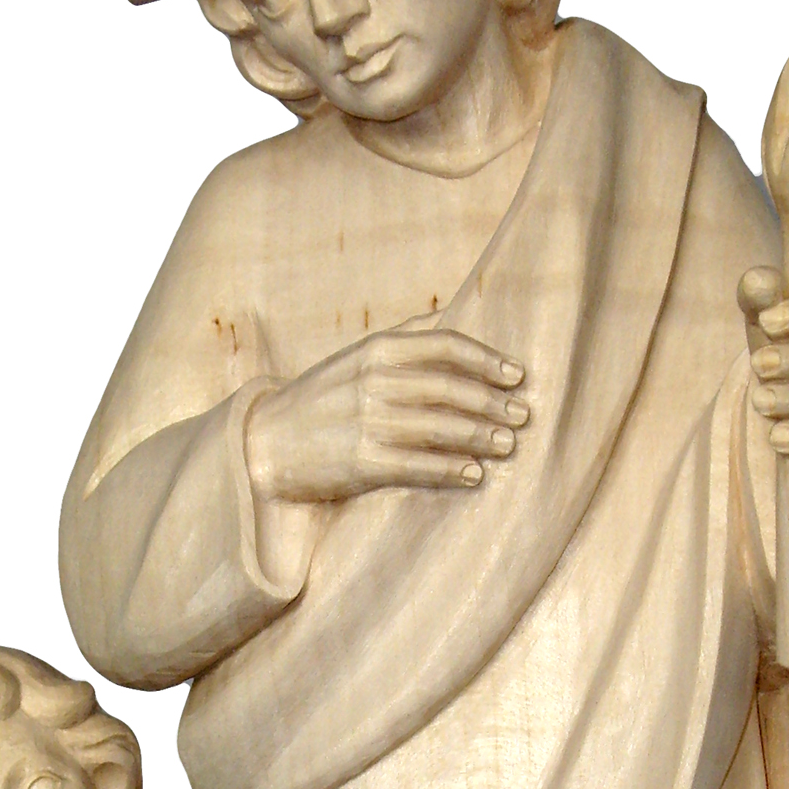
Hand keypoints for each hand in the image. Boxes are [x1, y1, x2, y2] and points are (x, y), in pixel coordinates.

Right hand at [244, 320, 529, 502]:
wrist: (266, 442)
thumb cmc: (320, 398)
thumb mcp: (355, 356)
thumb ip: (402, 337)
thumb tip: (451, 314)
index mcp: (377, 349)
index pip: (445, 345)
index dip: (487, 360)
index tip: (517, 375)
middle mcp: (375, 381)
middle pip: (450, 388)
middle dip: (492, 403)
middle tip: (522, 416)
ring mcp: (368, 421)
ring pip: (440, 426)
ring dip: (479, 437)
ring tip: (507, 445)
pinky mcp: (362, 460)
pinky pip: (418, 465)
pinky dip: (450, 469)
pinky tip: (474, 474)